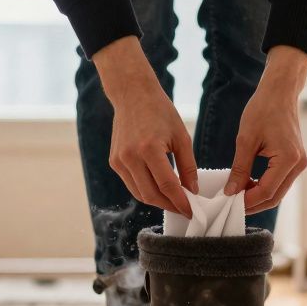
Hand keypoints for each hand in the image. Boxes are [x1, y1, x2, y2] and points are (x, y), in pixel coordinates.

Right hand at [93, 37, 198, 215]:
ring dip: (157, 201)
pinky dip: (146, 190)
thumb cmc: (160, 112)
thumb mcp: (181, 136)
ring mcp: (119, 160)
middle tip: (184, 208)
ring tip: (173, 201)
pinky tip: (159, 190)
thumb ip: (188, 165)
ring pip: (139, 193)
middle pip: (151, 194)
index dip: (180, 201)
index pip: (167, 185)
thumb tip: (192, 190)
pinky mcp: (114, 162)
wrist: (132, 94)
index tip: (191, 211)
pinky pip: (131, 184)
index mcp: (149, 148)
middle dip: (169, 205)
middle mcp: (130, 157)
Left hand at [225, 46, 306, 213]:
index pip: (266, 191)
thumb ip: (239, 169)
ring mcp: (299, 163)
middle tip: (230, 205)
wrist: (280, 92)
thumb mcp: (246, 140)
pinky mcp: (295, 161)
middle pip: (274, 197)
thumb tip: (230, 192)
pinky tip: (248, 184)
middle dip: (253, 204)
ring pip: (278, 191)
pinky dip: (264, 186)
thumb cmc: (263, 110)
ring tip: (237, 194)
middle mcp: (298, 164)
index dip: (247, 201)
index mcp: (288, 159)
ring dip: (258, 196)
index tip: (228, 203)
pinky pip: (280, 181)